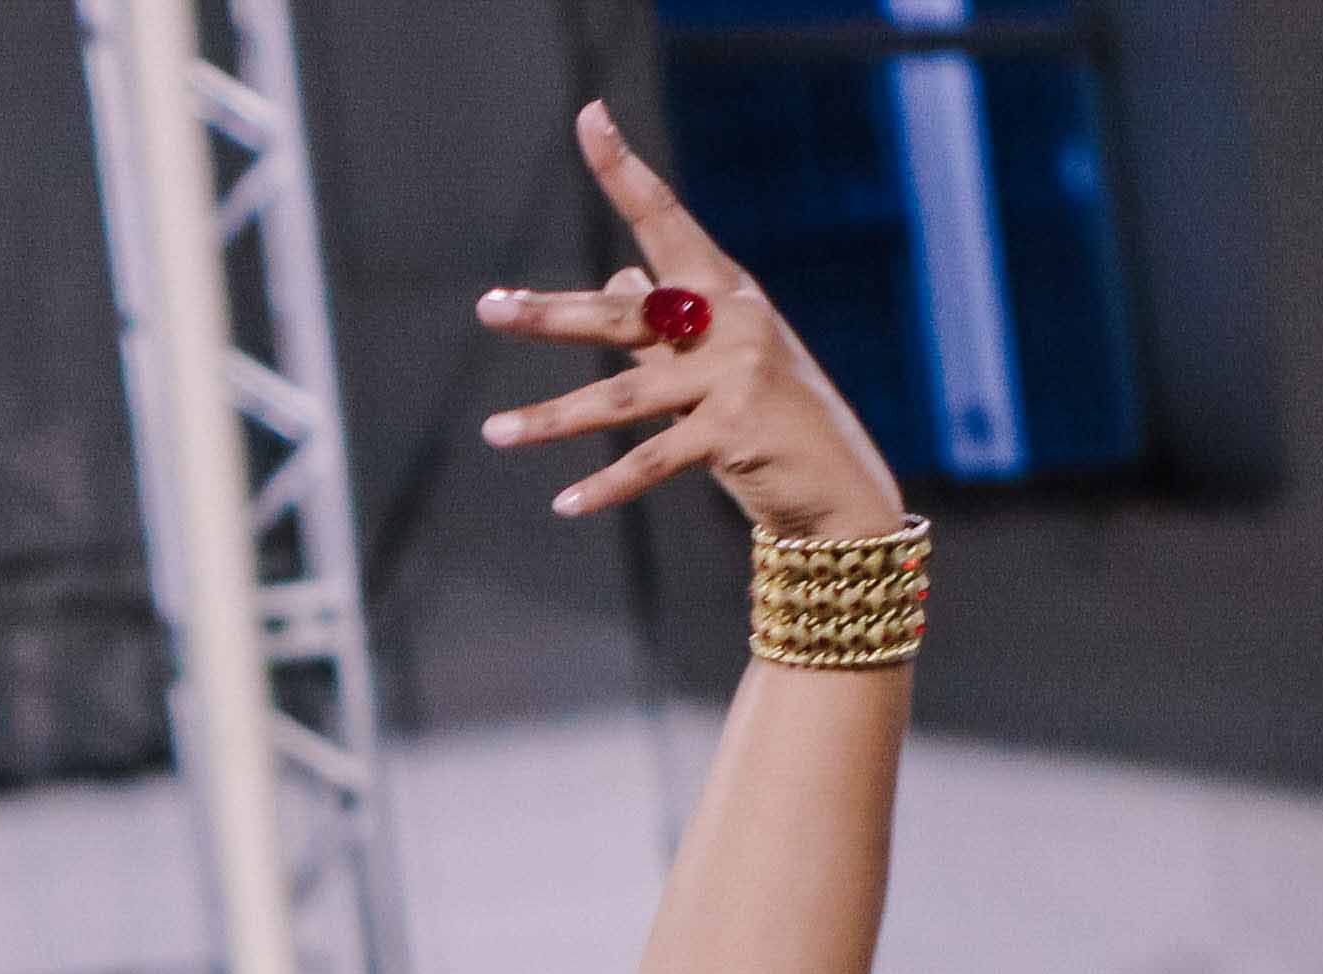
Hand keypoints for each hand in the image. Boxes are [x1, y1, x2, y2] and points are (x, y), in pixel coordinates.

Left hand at [476, 102, 911, 541]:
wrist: (834, 480)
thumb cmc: (766, 414)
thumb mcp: (716, 356)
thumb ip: (662, 323)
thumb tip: (618, 277)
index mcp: (721, 291)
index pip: (663, 218)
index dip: (624, 169)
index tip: (590, 118)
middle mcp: (730, 321)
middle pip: (622, 314)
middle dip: (550, 314)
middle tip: (488, 309)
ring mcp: (736, 374)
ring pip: (621, 397)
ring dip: (552, 420)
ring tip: (494, 432)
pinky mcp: (735, 432)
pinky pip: (652, 459)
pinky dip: (606, 486)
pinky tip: (563, 505)